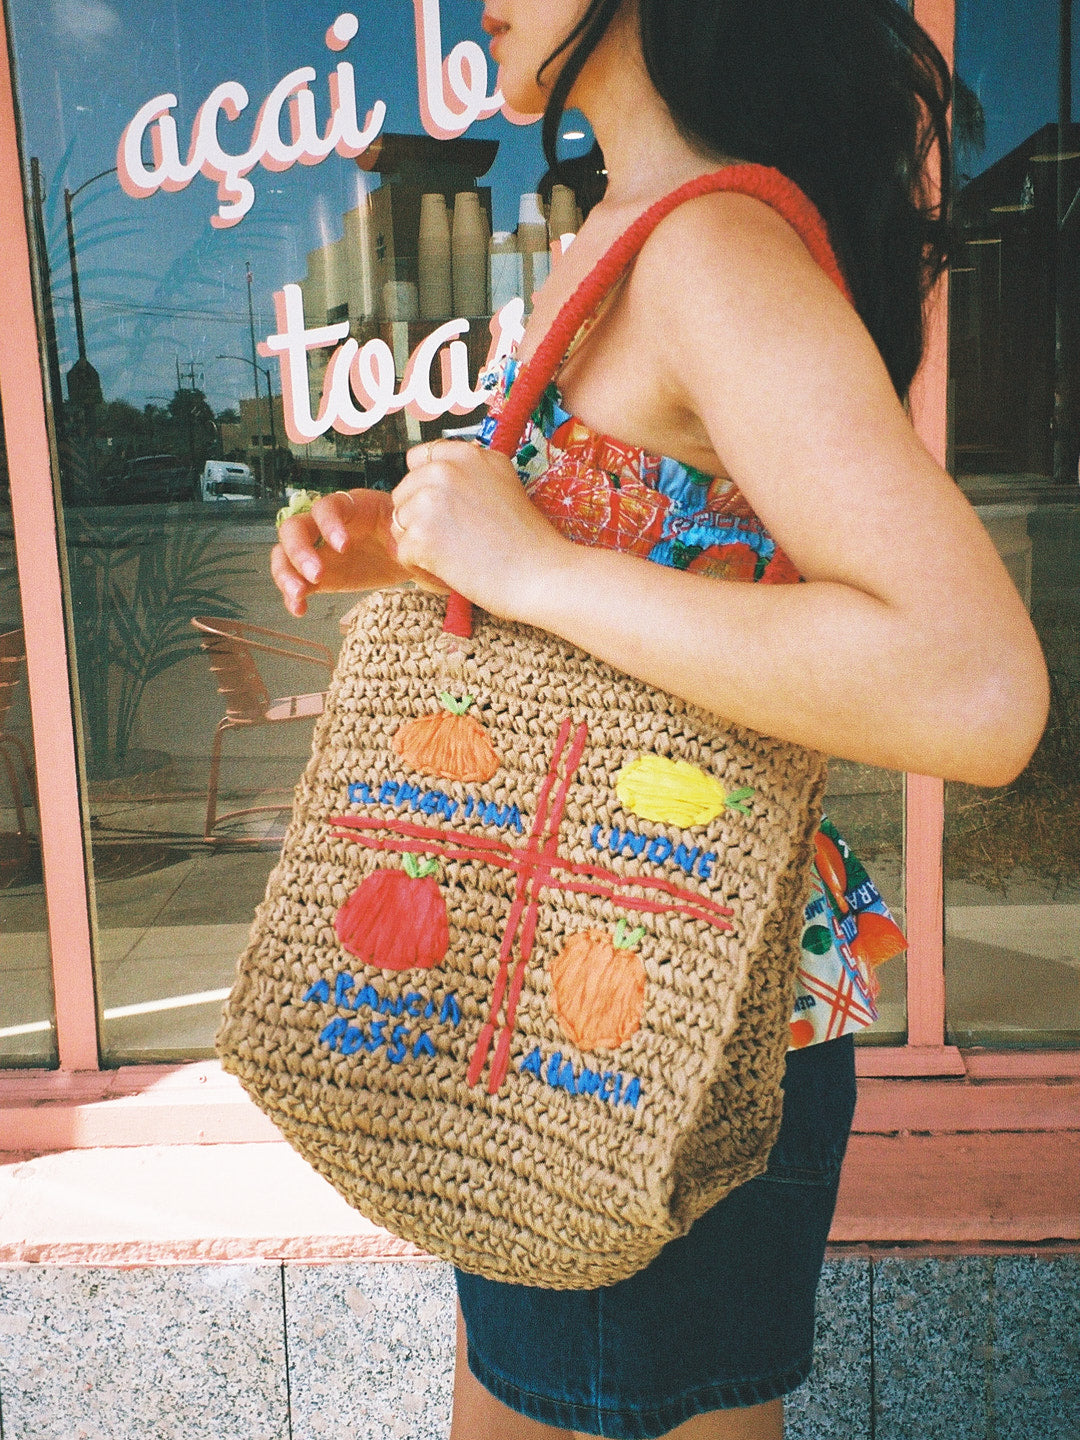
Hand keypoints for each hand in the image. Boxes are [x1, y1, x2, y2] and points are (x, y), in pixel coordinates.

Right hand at [272, 488, 417, 616]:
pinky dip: (292, 596)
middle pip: (294, 528)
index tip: (343, 547)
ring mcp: (319, 550)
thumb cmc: (408, 535)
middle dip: (300, 551)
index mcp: (350, 507)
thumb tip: (407, 542)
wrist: (410, 555)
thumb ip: (401, 532)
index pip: (327, 507)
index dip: (329, 524)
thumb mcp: (408, 528)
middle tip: (317, 574)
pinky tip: (300, 609)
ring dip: (286, 574)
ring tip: (300, 594)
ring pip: (284, 555)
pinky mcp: (319, 576)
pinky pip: (296, 582)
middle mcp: (326, 525)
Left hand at [392, 440, 571, 618]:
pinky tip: (451, 572)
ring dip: (419, 545)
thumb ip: (470, 472)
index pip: (418, 459)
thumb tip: (434, 471)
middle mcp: (445, 470)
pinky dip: (422, 569)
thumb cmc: (528, 540)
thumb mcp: (504, 483)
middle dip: (419, 518)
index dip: (426, 487)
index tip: (445, 510)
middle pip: (403, 493)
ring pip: (400, 524)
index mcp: (466, 455)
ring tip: (456, 557)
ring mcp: (430, 501)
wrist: (542, 574)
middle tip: (456, 540)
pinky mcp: (421, 535)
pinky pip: (403, 553)